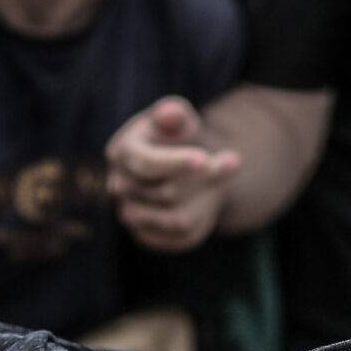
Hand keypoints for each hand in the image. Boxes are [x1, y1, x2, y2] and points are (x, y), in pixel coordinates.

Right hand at [106, 98, 241, 254]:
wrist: (179, 168)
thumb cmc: (177, 136)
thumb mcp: (179, 119)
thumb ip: (176, 114)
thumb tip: (170, 113)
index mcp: (121, 151)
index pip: (145, 163)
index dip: (175, 162)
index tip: (204, 160)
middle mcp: (119, 186)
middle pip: (166, 192)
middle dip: (203, 178)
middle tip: (231, 160)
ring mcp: (130, 214)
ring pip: (177, 219)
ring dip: (207, 199)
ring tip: (219, 179)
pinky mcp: (147, 237)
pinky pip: (182, 238)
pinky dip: (204, 219)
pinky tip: (208, 200)